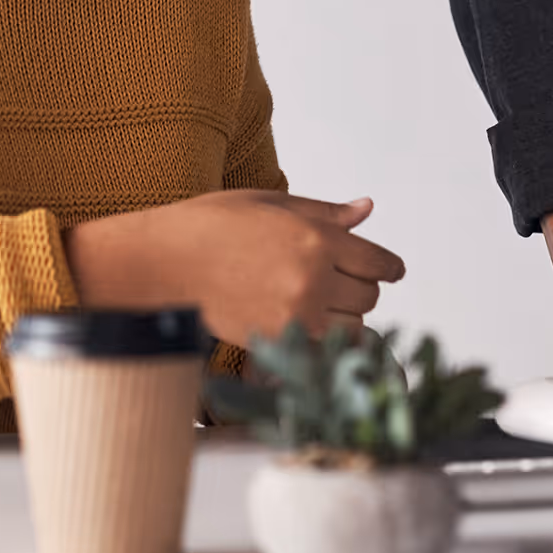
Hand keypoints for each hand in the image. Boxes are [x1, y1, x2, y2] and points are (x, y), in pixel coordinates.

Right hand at [62, 190, 404, 347]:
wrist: (163, 262)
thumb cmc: (213, 223)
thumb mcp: (272, 204)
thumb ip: (326, 213)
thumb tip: (367, 208)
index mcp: (316, 239)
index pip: (378, 263)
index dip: (388, 266)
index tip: (389, 270)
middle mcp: (312, 279)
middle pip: (369, 297)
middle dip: (361, 288)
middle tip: (341, 279)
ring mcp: (294, 315)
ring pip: (352, 328)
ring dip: (345, 317)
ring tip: (320, 301)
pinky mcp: (275, 340)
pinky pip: (322, 348)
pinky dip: (322, 339)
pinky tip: (304, 321)